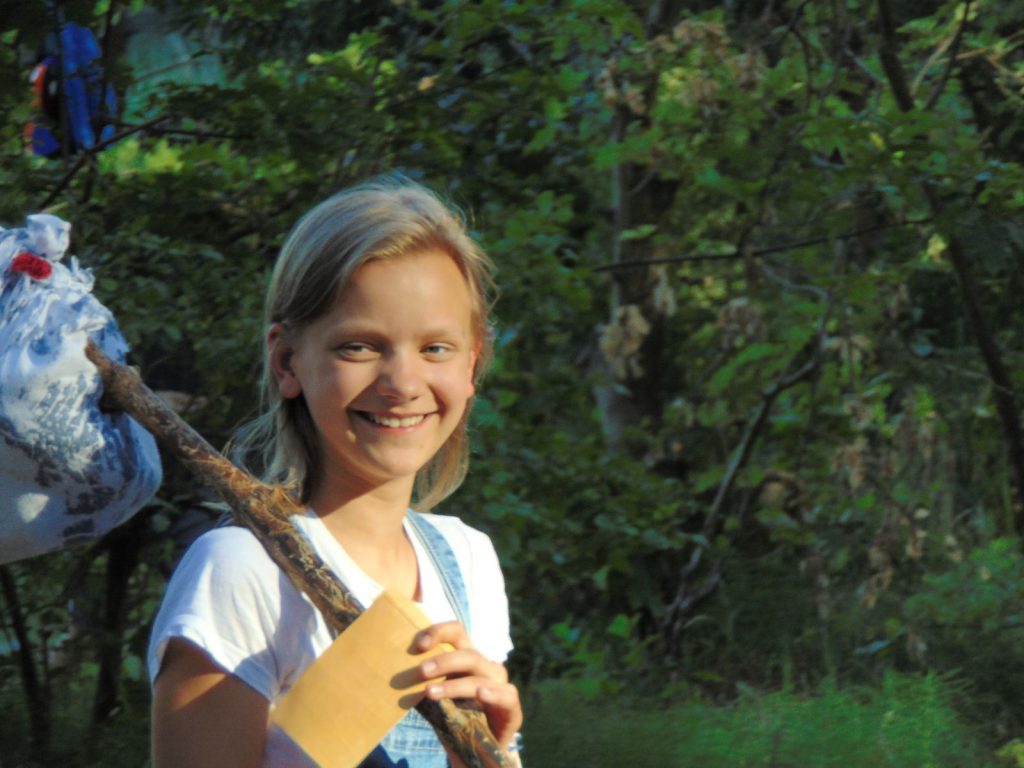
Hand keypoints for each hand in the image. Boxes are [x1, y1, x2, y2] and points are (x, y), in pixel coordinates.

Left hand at [416, 621, 522, 746]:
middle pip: (468, 653)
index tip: (418, 644)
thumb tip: (397, 675)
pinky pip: (506, 695)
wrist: (477, 753)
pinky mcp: (512, 708)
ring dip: (454, 684)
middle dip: (443, 661)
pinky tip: (481, 693)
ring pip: (480, 676)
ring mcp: (501, 686)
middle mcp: (486, 668)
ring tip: (431, 693)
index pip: (456, 634)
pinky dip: (493, 693)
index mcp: (467, 659)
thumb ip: (425, 684)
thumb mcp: (437, 699)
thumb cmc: (456, 720)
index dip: (439, 632)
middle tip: (421, 671)